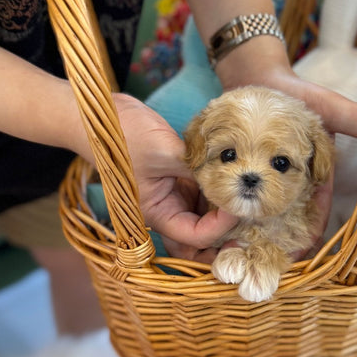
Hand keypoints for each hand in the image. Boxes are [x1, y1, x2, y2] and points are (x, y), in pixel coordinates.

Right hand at [112, 93, 237, 261]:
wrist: (104, 113)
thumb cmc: (123, 134)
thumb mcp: (164, 151)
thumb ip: (196, 168)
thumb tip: (231, 179)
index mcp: (155, 213)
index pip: (194, 236)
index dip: (220, 227)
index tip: (238, 205)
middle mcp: (165, 210)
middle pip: (198, 243)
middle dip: (223, 242)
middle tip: (251, 230)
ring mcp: (174, 196)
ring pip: (205, 221)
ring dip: (225, 218)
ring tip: (249, 206)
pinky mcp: (181, 181)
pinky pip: (205, 198)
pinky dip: (221, 196)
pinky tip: (237, 186)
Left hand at [213, 37, 356, 248]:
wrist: (259, 78)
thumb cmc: (300, 94)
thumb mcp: (334, 109)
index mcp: (313, 179)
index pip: (315, 217)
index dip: (309, 238)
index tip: (300, 255)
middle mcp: (287, 184)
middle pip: (283, 223)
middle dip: (276, 244)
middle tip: (262, 265)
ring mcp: (262, 180)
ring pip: (257, 215)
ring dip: (250, 233)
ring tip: (237, 255)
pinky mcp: (238, 172)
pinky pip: (234, 197)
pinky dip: (229, 211)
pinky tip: (219, 228)